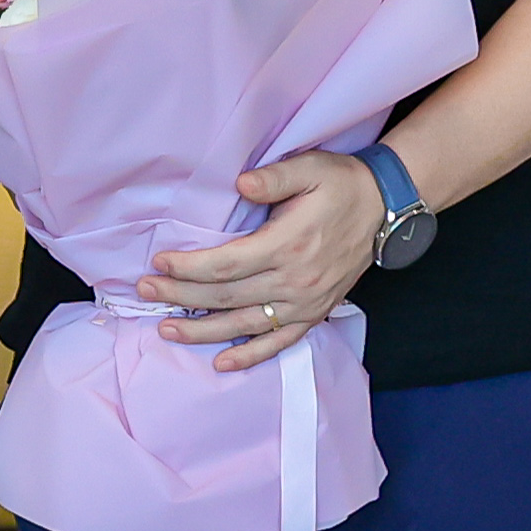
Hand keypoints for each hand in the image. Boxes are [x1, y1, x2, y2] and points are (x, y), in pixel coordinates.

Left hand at [147, 152, 382, 372]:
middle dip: (181, 295)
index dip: (190, 267)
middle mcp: (295, 281)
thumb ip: (274, 178)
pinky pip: (279, 343)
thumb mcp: (310, 168)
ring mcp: (305, 303)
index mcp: (289, 245)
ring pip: (245, 325)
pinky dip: (250, 356)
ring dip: (204, 331)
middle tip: (146, 291)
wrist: (385, 208)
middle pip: (227, 296)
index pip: (227, 263)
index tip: (159, 262)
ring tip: (167, 329)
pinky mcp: (314, 314)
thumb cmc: (342, 185)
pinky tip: (221, 362)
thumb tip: (241, 185)